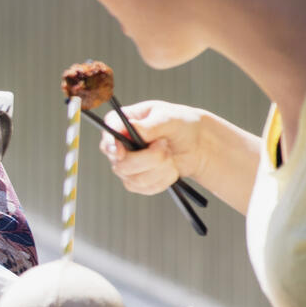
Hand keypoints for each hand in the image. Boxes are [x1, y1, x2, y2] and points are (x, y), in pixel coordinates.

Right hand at [98, 100, 220, 195]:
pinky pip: (144, 188)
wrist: (197, 144)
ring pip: (134, 178)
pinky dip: (163, 180)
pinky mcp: (136, 181)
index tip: (121, 152)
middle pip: (120, 163)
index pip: (108, 132)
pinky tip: (170, 168)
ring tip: (171, 156)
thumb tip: (133, 128)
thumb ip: (150, 124)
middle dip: (149, 158)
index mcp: (122, 122)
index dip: (110, 144)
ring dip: (160, 169)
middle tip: (164, 145)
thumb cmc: (181, 124)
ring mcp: (125, 165)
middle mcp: (119, 145)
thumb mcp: (168, 118)